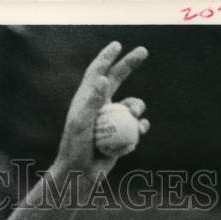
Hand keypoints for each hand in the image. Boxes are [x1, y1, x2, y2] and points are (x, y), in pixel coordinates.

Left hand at [56, 42, 150, 178]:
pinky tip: (139, 132)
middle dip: (130, 64)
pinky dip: (141, 128)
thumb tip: (105, 77)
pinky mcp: (120, 134)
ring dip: (137, 107)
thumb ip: (93, 101)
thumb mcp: (82, 123)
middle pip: (118, 79)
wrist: (80, 173)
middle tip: (144, 51)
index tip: (118, 44)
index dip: (106, 57)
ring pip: (131, 104)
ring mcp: (111, 120)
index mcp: (87, 100)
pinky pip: (137, 126)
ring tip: (135, 117)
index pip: (97, 72)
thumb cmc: (76, 149)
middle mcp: (100, 107)